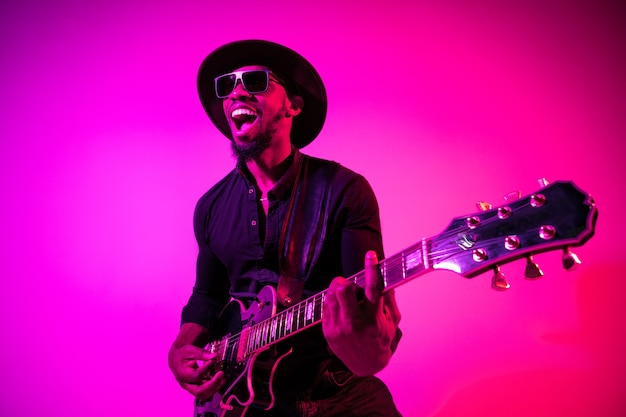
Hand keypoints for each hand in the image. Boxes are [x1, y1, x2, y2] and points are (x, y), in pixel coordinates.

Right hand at [168, 343, 225, 399]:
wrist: (176, 359)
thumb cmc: (182, 355)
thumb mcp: (189, 350)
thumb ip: (201, 353)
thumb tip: (214, 356)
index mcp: (182, 374)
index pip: (196, 376)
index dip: (205, 369)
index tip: (212, 361)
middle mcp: (186, 383)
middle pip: (199, 391)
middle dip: (212, 384)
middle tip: (221, 374)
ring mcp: (190, 387)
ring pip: (203, 394)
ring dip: (215, 388)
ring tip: (223, 378)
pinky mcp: (196, 387)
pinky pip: (205, 392)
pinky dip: (214, 387)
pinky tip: (220, 379)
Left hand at [322, 250, 400, 375]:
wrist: (365, 365)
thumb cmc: (381, 341)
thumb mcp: (392, 322)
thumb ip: (390, 301)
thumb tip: (387, 281)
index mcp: (373, 319)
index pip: (372, 289)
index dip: (371, 269)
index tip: (371, 256)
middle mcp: (353, 322)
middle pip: (343, 290)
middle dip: (346, 282)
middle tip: (351, 285)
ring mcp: (338, 327)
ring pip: (331, 296)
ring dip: (338, 290)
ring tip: (346, 294)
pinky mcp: (327, 330)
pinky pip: (326, 306)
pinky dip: (333, 302)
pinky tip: (341, 307)